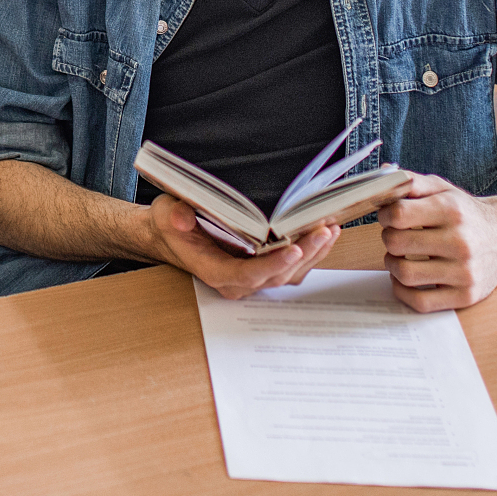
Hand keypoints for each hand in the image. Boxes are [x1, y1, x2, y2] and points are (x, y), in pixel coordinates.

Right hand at [142, 196, 342, 299]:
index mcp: (216, 272)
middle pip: (278, 274)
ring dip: (313, 253)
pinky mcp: (263, 269)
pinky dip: (310, 252)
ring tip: (330, 228)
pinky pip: (292, 267)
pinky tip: (324, 233)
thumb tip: (182, 217)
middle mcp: (238, 281)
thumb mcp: (166, 214)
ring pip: (290, 274)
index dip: (275, 263)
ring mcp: (253, 277)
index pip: (250, 274)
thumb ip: (174, 216)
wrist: (171, 235)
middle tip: (324, 229)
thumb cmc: (171, 226)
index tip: (295, 248)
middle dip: (305, 253)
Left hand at [377, 174, 496, 311]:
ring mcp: (464, 271)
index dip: (385, 215)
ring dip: (392, 266)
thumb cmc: (467, 214)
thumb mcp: (443, 190)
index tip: (388, 218)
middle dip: (388, 239)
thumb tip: (381, 179)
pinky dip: (403, 291)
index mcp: (452, 210)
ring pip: (404, 274)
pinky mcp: (466, 296)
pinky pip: (420, 302)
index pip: (398, 213)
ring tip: (400, 257)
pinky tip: (405, 279)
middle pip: (396, 243)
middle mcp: (460, 241)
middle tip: (395, 237)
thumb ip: (412, 182)